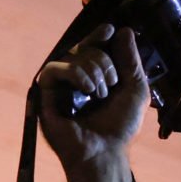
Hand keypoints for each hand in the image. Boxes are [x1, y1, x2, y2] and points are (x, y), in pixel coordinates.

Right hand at [35, 25, 147, 169]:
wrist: (104, 151)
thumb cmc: (120, 126)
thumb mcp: (135, 90)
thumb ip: (131, 61)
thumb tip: (123, 30)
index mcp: (96, 75)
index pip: (94, 46)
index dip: (100, 35)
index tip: (110, 30)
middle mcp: (76, 77)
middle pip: (87, 48)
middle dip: (104, 63)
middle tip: (110, 85)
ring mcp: (60, 83)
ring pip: (73, 56)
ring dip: (93, 71)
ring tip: (100, 93)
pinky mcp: (45, 92)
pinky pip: (54, 68)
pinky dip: (75, 73)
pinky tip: (87, 88)